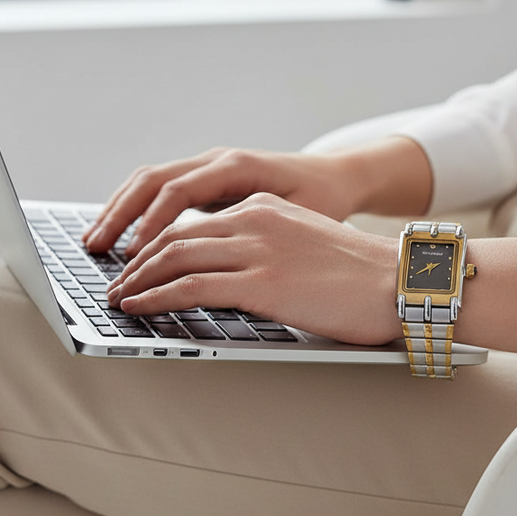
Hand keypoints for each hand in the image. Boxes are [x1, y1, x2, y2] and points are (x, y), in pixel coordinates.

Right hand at [83, 148, 362, 257]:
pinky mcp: (204, 181)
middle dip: (121, 215)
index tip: (135, 254)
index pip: (180, 190)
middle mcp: (216, 161)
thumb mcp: (300, 217)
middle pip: (153, 180)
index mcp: (237, 167)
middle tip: (96, 249)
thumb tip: (224, 258)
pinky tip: (120, 237)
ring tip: (94, 244)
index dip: (153, 223)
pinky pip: (159, 191)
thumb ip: (260, 231)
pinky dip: (134, 211)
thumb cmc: (323, 199)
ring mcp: (207, 167)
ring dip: (119, 211)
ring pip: (149, 181)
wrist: (336, 177)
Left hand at [105, 193, 402, 345]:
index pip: (192, 222)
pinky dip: (156, 297)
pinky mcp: (262, 281)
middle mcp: (254, 218)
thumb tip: (232, 279)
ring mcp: (257, 248)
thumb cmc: (360, 275)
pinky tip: (140, 309)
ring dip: (137, 281)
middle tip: (115, 284)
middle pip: (173, 236)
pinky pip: (191, 286)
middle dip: (136, 263)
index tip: (136, 264)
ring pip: (174, 257)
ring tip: (118, 300)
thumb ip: (265, 250)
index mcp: (262, 206)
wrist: (402, 281)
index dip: (155, 245)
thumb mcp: (304, 245)